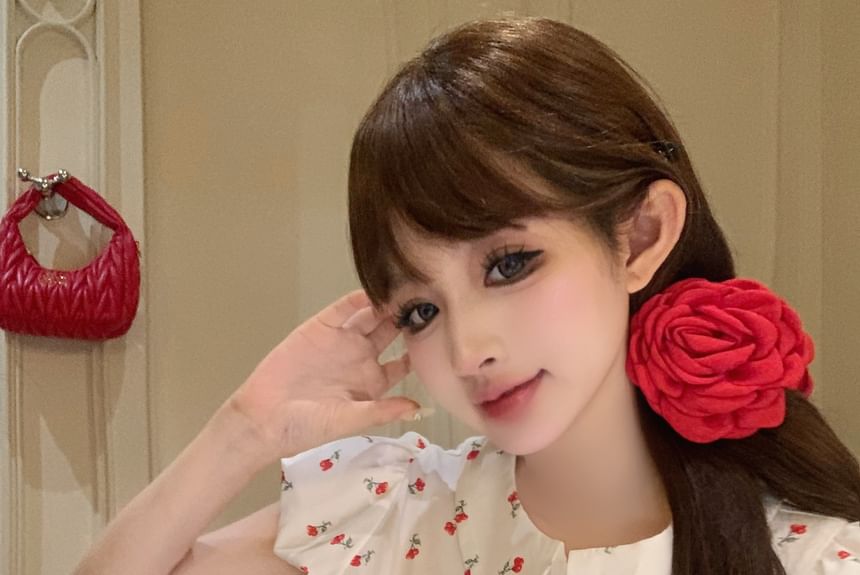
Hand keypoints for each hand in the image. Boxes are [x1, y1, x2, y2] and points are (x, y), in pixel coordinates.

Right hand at [227, 289, 419, 460]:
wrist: (263, 418)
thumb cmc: (306, 427)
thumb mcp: (349, 420)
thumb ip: (382, 410)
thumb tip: (419, 407)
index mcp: (372, 382)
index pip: (404, 361)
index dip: (420, 348)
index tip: (443, 335)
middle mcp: (360, 357)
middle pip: (392, 332)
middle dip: (409, 318)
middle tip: (430, 301)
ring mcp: (341, 340)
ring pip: (371, 316)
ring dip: (388, 304)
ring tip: (408, 290)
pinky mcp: (320, 327)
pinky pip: (343, 309)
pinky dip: (358, 299)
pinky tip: (374, 289)